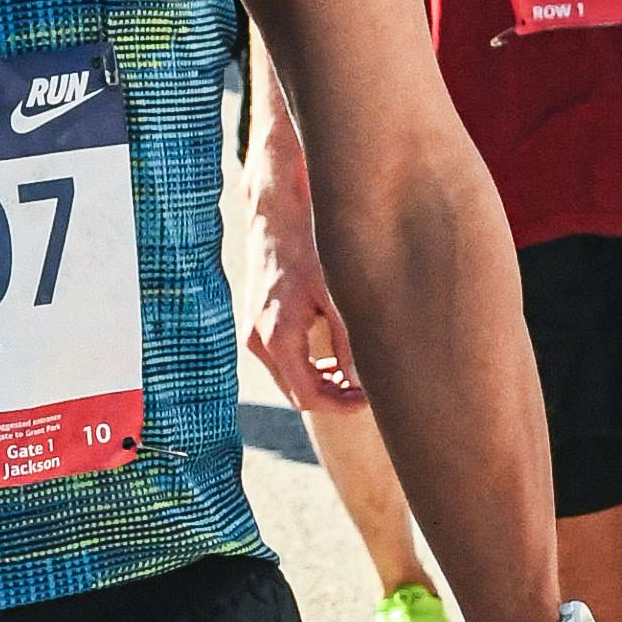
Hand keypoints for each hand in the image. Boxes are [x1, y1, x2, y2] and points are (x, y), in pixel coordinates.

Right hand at [242, 160, 366, 410]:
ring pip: (288, 379)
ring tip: (353, 375)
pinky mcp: (255, 322)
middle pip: (296, 393)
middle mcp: (258, 341)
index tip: (368, 400)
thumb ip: (349, 343)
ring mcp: (252, 332)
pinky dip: (307, 366)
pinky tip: (331, 357)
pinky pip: (281, 360)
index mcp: (278, 338)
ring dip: (320, 383)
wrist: (275, 216)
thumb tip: (364, 381)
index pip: (307, 397)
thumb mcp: (337, 296)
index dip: (340, 405)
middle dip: (332, 397)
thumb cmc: (308, 248)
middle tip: (366, 391)